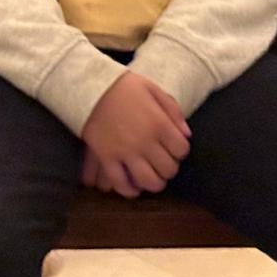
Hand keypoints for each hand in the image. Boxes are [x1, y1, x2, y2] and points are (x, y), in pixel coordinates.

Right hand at [80, 72, 191, 198]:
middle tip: (162, 161)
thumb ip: (173, 110)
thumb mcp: (152, 88)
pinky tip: (134, 187)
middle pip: (168, 169)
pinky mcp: (106, 158)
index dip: (180, 150)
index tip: (173, 147)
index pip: (182, 150)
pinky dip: (129, 190)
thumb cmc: (122, 86)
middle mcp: (145, 141)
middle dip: (169, 167)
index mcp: (159, 123)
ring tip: (152, 176)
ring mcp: (125, 152)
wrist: (89, 87)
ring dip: (154, 182)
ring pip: (149, 181)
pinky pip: (121, 183)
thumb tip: (186, 134)